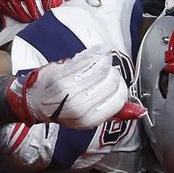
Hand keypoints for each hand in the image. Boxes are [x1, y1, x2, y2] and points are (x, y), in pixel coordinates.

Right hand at [0, 0, 117, 20]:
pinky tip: (31, 1)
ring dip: (37, 12)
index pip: (55, 7)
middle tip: (56, 0)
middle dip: (50, 11)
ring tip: (44, 0)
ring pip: (26, 15)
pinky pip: (12, 11)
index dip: (64, 7)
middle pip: (40, 14)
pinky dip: (22, 10)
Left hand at [3, 47, 145, 128]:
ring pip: (100, 69)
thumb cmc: (62, 108)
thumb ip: (115, 113)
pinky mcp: (59, 75)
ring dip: (105, 63)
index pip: (118, 98)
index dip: (121, 88)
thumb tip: (140, 112)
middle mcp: (78, 106)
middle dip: (113, 74)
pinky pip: (86, 60)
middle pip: (111, 82)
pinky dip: (95, 54)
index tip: (117, 83)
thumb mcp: (89, 117)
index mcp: (87, 119)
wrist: (33, 101)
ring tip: (101, 63)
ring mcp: (67, 90)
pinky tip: (97, 53)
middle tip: (108, 72)